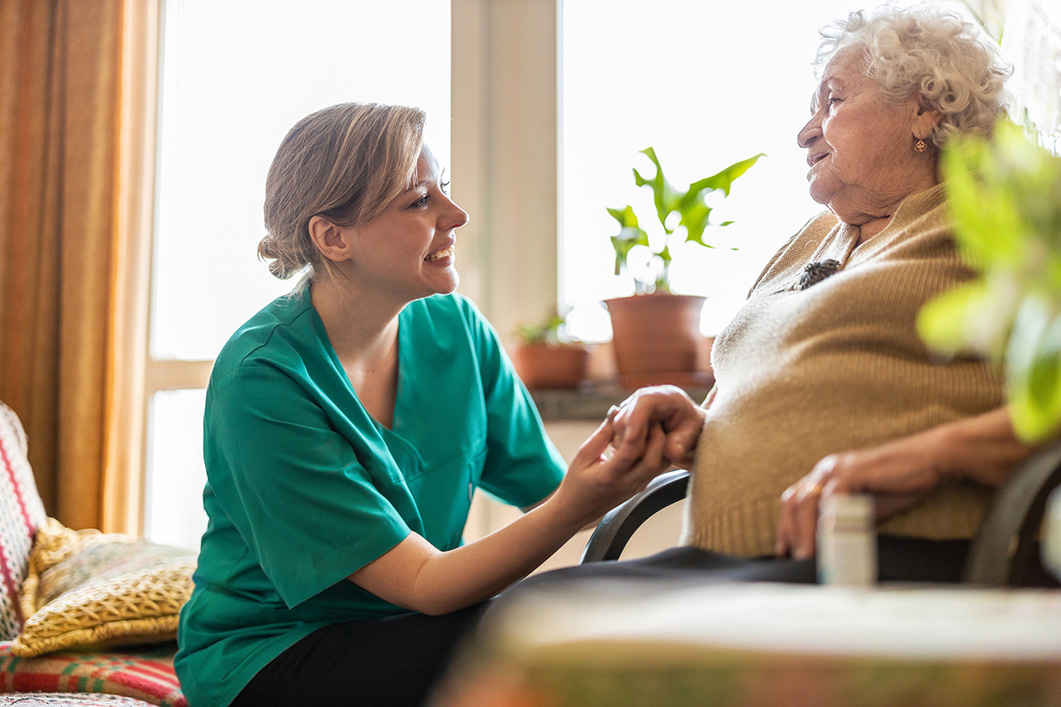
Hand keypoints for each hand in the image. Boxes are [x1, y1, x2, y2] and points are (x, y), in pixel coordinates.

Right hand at [554, 417, 669, 527]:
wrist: (576, 511)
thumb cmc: (575, 482)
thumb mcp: (583, 455)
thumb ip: (602, 434)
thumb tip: (617, 411)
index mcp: (609, 475)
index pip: (630, 451)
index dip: (638, 430)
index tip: (639, 412)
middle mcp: (626, 484)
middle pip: (653, 460)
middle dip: (657, 436)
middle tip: (653, 417)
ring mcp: (636, 487)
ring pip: (659, 465)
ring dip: (661, 444)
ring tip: (654, 425)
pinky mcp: (641, 487)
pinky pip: (656, 468)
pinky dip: (658, 451)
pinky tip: (652, 438)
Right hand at [608, 385, 706, 467]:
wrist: (684, 425)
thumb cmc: (689, 429)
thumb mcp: (692, 435)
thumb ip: (681, 444)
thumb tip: (672, 453)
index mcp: (665, 396)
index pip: (644, 402)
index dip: (635, 419)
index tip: (631, 440)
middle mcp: (644, 398)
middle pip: (625, 416)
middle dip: (631, 440)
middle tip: (646, 459)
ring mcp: (631, 407)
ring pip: (617, 427)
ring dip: (627, 446)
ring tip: (647, 455)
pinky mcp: (623, 417)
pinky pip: (616, 434)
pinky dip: (624, 447)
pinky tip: (639, 454)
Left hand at [775, 433, 949, 558]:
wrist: (931, 460)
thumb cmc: (900, 484)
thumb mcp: (865, 508)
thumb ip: (846, 521)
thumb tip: (831, 548)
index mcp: (825, 477)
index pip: (793, 501)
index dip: (786, 527)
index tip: (783, 552)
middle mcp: (826, 470)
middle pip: (793, 501)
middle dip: (789, 532)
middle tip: (794, 559)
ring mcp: (838, 468)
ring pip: (808, 500)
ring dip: (805, 531)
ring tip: (808, 555)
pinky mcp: (854, 470)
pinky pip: (833, 497)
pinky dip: (829, 519)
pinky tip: (830, 538)